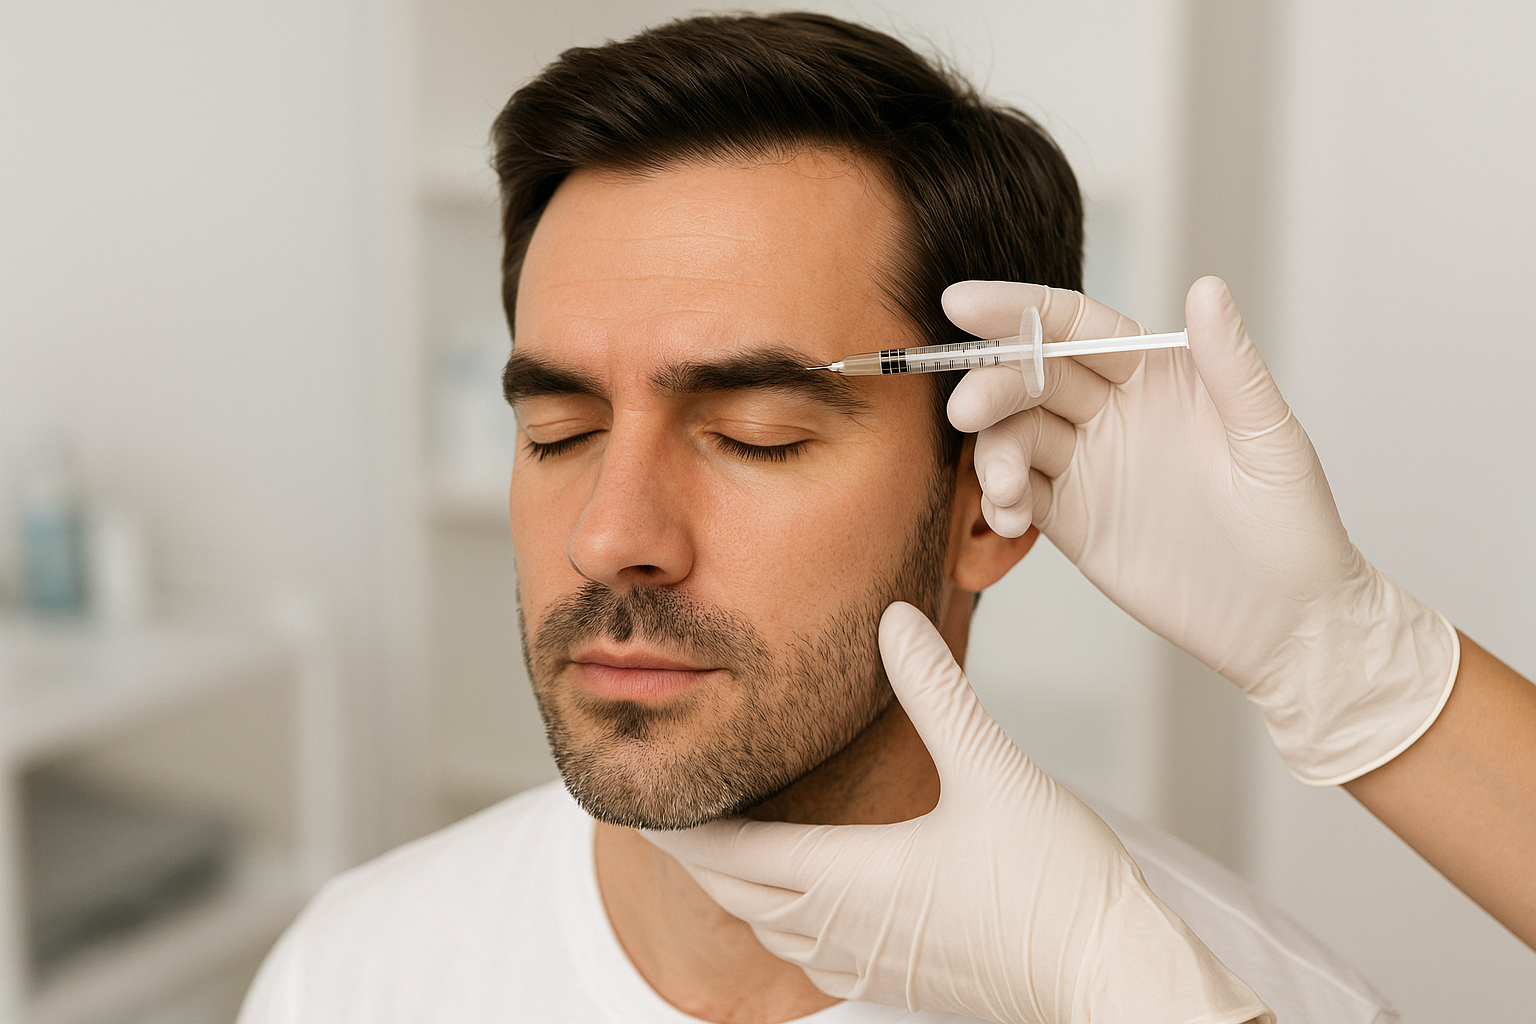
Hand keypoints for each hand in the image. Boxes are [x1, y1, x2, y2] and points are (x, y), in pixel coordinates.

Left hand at [645, 602, 1270, 1023]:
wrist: (1114, 981)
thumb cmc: (1060, 887)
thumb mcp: (994, 770)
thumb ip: (936, 692)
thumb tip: (896, 620)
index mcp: (849, 875)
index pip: (731, 851)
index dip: (682, 824)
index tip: (645, 797)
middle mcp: (843, 927)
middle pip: (735, 892)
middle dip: (697, 853)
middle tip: (668, 814)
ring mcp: (869, 962)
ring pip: (769, 929)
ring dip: (738, 888)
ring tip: (726, 849)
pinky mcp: (901, 980)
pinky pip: (812, 955)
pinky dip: (783, 921)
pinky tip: (805, 904)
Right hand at [943, 276, 1457, 784]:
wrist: (1286, 622)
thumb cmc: (1294, 525)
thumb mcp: (1268, 437)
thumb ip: (1230, 363)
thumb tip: (1206, 287)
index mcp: (1156, 373)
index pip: (1074, 326)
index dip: (1016, 311)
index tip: (962, 305)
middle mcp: (1113, 411)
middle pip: (1030, 378)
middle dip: (991, 386)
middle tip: (967, 410)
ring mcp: (1087, 466)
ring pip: (1013, 436)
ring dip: (992, 453)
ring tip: (1007, 488)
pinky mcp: (1071, 520)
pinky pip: (1017, 496)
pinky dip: (999, 501)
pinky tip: (1010, 519)